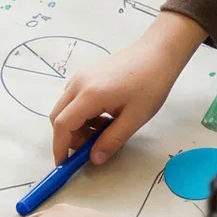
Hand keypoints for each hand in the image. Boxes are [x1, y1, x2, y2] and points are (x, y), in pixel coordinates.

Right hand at [49, 14, 203, 162]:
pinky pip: (73, 98)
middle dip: (68, 137)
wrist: (158, 53)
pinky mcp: (86, 73)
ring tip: (104, 130)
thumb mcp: (134, 118)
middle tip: (91, 147)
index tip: (64, 163)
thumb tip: (94, 159)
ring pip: (65, 107)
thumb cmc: (150, 85)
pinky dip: (81, 113)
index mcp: (89, 95)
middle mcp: (78, 83)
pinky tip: (104, 116)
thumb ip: (112, 141)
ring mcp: (81, 76)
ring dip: (77, 125)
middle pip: (58, 116)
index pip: (62, 124)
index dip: (60, 146)